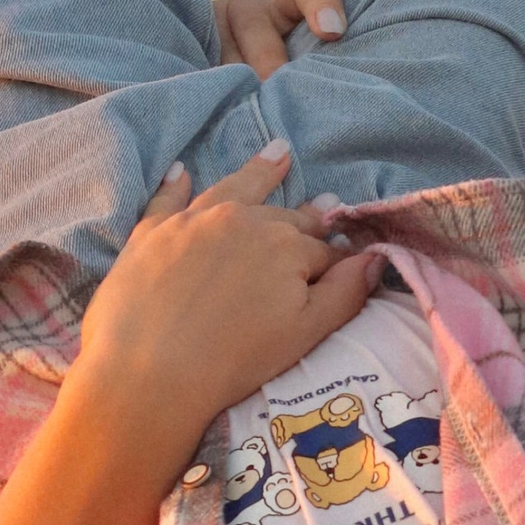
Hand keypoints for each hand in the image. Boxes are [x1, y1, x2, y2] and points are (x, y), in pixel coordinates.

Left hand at [63, 140, 385, 492]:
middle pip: (284, 218)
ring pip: (235, 189)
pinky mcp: (152, 232)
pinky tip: (183, 172)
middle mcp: (244, 220)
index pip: (324, 251)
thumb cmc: (234, 361)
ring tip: (278, 154)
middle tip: (325, 203)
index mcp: (287, 247)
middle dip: (308, 215)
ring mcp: (195, 221)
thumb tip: (376, 258)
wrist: (148, 371)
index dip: (339, 260)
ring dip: (259, 172)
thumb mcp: (304, 334)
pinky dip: (178, 185)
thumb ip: (345, 294)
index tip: (351, 260)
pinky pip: (169, 198)